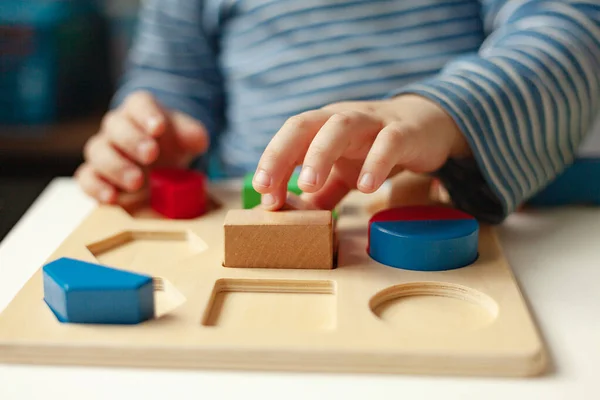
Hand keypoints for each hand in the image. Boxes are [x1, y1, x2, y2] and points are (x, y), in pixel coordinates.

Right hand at [76, 91, 208, 203]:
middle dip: (133, 140)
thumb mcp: (189, 139)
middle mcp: (117, 126)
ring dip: (116, 166)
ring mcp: (104, 150)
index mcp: (140, 110)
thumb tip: (198, 138)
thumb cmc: (173, 145)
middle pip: (116, 126)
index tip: (159, 128)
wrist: (162, 164)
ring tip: (137, 182)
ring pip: (98, 151)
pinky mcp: (96, 175)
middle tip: (151, 155)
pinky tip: (112, 198)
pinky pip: (86, 178)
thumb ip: (193, 135)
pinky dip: (96, 187)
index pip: (139, 103)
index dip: (147, 114)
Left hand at [252, 94, 470, 209]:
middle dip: (281, 154)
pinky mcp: (403, 132)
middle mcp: (341, 118)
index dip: (271, 164)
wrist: (427, 126)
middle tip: (267, 188)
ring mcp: (372, 122)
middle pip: (305, 125)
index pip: (289, 140)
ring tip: (308, 185)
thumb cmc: (375, 147)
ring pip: (341, 127)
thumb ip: (322, 194)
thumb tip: (294, 219)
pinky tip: (366, 187)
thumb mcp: (344, 172)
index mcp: (322, 127)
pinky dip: (376, 162)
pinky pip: (388, 142)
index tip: (263, 197)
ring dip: (320, 153)